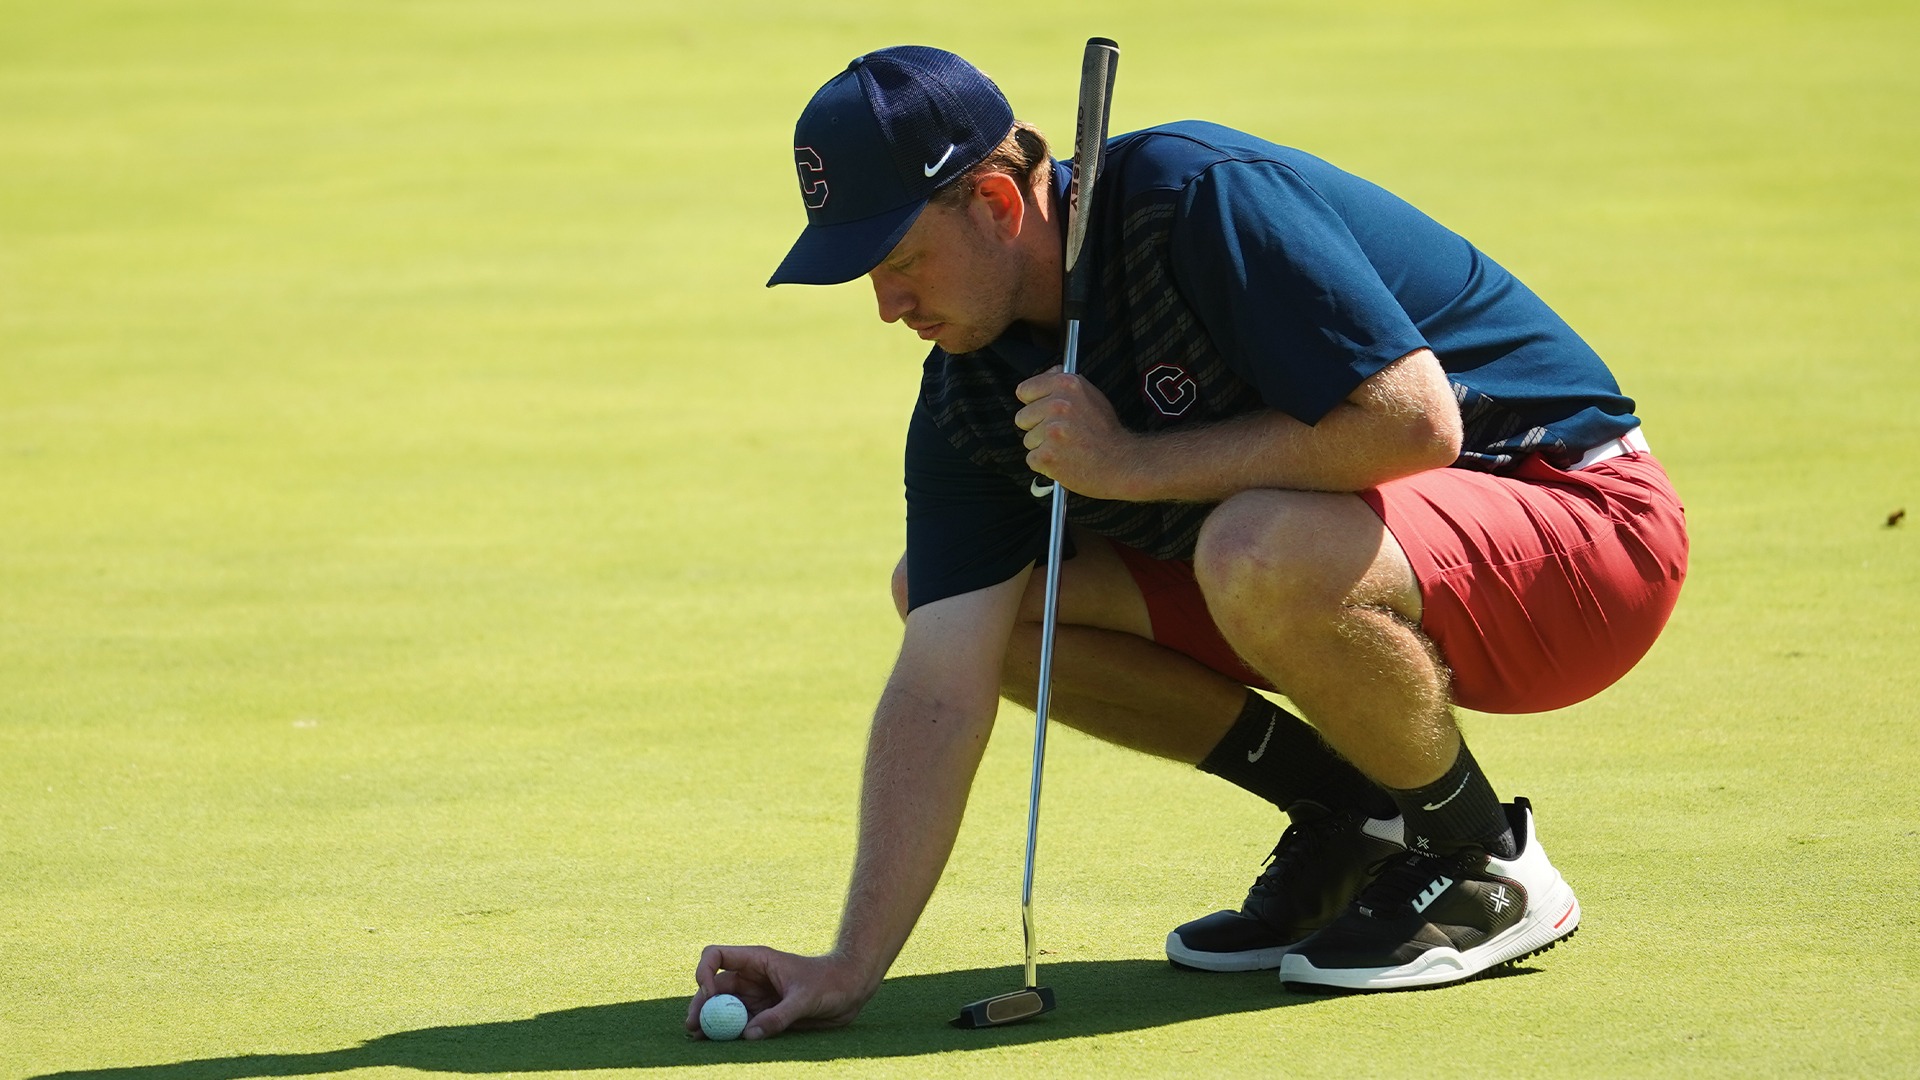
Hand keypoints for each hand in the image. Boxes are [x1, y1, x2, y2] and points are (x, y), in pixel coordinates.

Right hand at [685, 945, 875, 1040]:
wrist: (850, 990)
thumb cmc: (830, 982)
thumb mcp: (805, 998)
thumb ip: (779, 1016)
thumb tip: (748, 1035)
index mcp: (757, 961)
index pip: (717, 956)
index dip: (704, 972)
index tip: (708, 993)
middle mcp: (751, 977)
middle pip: (715, 988)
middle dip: (701, 1005)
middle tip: (692, 1027)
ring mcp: (756, 996)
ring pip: (725, 1008)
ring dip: (711, 1022)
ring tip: (697, 1038)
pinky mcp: (765, 1014)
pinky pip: (740, 1023)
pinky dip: (728, 1033)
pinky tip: (719, 1043)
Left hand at [1014, 367, 1140, 499]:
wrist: (1122, 462)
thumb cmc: (1107, 432)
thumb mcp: (1091, 395)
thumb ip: (1065, 384)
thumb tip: (1048, 374)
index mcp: (1067, 385)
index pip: (1024, 390)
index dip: (1033, 403)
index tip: (1040, 411)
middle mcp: (1058, 405)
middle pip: (1022, 417)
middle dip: (1037, 427)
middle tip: (1060, 434)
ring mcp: (1051, 431)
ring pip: (1028, 440)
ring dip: (1043, 446)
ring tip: (1066, 447)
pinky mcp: (1047, 456)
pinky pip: (1032, 459)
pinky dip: (1045, 464)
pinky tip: (1064, 460)